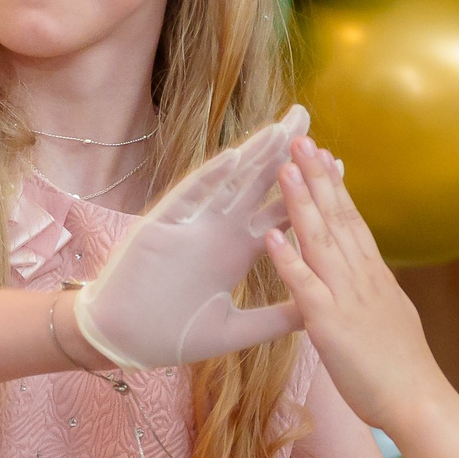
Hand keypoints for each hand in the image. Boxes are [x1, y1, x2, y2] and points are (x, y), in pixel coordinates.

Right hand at [73, 106, 307, 367]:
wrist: (123, 340)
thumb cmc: (170, 334)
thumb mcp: (234, 329)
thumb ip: (274, 320)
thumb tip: (316, 313)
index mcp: (236, 252)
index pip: (279, 213)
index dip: (307, 190)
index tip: (335, 163)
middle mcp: (218, 231)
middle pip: (256, 184)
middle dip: (281, 151)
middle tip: (305, 117)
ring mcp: (191, 226)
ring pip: (227, 182)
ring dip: (252, 155)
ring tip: (280, 129)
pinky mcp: (162, 228)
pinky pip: (189, 198)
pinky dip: (210, 179)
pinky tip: (233, 158)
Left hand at [264, 136, 452, 431]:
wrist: (419, 402)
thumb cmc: (403, 371)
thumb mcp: (391, 320)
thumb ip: (375, 295)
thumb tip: (371, 280)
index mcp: (375, 278)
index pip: (353, 222)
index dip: (337, 188)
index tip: (324, 157)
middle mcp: (362, 278)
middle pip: (338, 218)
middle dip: (317, 177)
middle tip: (301, 140)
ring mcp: (347, 298)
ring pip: (321, 240)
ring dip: (300, 201)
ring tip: (283, 167)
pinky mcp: (330, 324)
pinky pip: (305, 286)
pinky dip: (287, 258)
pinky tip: (271, 234)